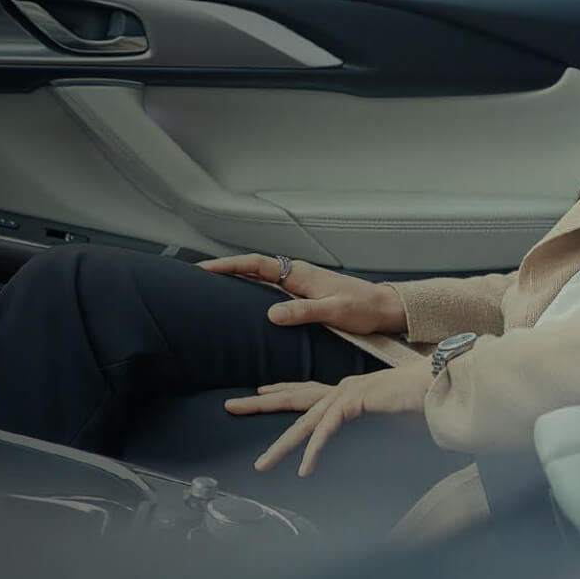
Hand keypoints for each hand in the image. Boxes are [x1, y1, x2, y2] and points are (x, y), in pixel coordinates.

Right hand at [197, 253, 406, 334]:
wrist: (383, 309)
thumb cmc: (363, 309)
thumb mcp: (333, 312)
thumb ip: (303, 311)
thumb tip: (271, 313)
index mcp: (300, 274)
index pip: (256, 265)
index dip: (228, 266)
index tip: (203, 269)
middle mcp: (297, 274)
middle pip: (253, 267)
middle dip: (224, 269)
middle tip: (195, 276)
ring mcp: (299, 283)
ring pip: (260, 277)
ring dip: (236, 278)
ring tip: (210, 287)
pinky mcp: (303, 294)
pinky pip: (270, 287)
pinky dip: (251, 288)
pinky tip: (242, 300)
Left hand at [224, 365, 434, 477]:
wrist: (441, 385)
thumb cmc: (420, 404)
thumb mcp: (388, 422)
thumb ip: (373, 430)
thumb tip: (369, 445)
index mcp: (348, 390)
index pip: (307, 389)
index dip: (281, 390)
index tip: (259, 393)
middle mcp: (342, 388)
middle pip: (293, 397)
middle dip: (260, 403)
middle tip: (230, 406)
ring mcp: (347, 392)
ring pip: (305, 421)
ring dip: (282, 445)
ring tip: (263, 465)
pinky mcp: (355, 400)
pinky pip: (328, 430)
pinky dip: (315, 451)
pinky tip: (305, 469)